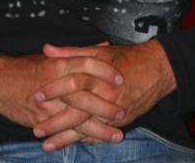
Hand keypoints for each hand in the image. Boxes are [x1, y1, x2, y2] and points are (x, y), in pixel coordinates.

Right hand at [0, 50, 124, 143]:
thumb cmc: (24, 67)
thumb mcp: (50, 55)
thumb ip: (78, 52)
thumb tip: (103, 45)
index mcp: (57, 63)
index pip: (86, 63)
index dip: (105, 71)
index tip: (120, 78)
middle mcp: (55, 83)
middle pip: (86, 94)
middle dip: (106, 105)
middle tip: (123, 112)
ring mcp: (48, 104)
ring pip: (78, 118)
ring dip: (98, 128)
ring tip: (116, 135)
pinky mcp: (40, 119)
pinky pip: (64, 130)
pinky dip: (79, 137)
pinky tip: (94, 142)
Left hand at [34, 40, 175, 150]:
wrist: (157, 68)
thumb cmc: (126, 57)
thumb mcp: (98, 52)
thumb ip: (71, 52)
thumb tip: (47, 49)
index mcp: (97, 74)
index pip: (72, 81)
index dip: (54, 89)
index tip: (36, 96)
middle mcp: (105, 94)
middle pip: (77, 109)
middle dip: (55, 121)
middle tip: (36, 129)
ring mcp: (113, 110)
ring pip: (86, 126)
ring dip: (66, 137)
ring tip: (47, 145)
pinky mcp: (121, 120)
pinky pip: (101, 133)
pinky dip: (86, 140)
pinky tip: (71, 146)